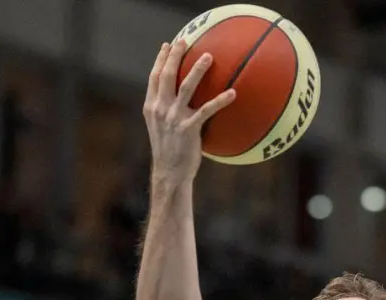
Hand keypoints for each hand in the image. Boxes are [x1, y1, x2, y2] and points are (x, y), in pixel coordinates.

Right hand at [143, 39, 235, 184]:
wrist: (170, 173)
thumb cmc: (170, 151)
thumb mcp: (163, 128)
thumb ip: (168, 111)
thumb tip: (184, 99)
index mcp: (152, 107)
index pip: (154, 77)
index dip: (160, 60)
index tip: (167, 45)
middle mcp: (160, 109)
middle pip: (166, 75)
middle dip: (174, 56)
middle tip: (185, 41)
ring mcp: (173, 118)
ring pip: (185, 87)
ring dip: (197, 70)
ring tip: (209, 56)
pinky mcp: (188, 129)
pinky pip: (207, 110)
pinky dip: (220, 100)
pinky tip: (233, 93)